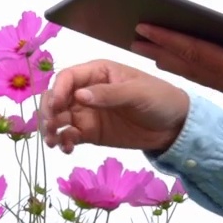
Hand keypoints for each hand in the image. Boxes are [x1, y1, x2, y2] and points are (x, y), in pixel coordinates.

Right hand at [41, 60, 189, 154]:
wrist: (174, 127)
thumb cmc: (159, 99)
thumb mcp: (137, 93)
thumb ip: (108, 94)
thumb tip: (79, 95)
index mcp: (98, 73)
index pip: (68, 78)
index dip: (57, 91)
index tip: (56, 107)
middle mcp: (87, 91)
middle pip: (56, 98)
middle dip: (48, 112)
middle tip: (50, 127)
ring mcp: (87, 113)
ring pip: (59, 118)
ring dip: (51, 129)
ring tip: (53, 142)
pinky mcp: (90, 132)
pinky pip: (69, 135)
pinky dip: (63, 142)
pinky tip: (66, 149)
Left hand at [130, 4, 222, 163]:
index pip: (196, 52)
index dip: (168, 39)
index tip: (144, 29)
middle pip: (190, 64)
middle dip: (160, 50)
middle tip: (132, 38)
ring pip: (199, 73)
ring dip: (174, 61)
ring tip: (151, 51)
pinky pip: (213, 79)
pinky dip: (195, 69)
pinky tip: (191, 64)